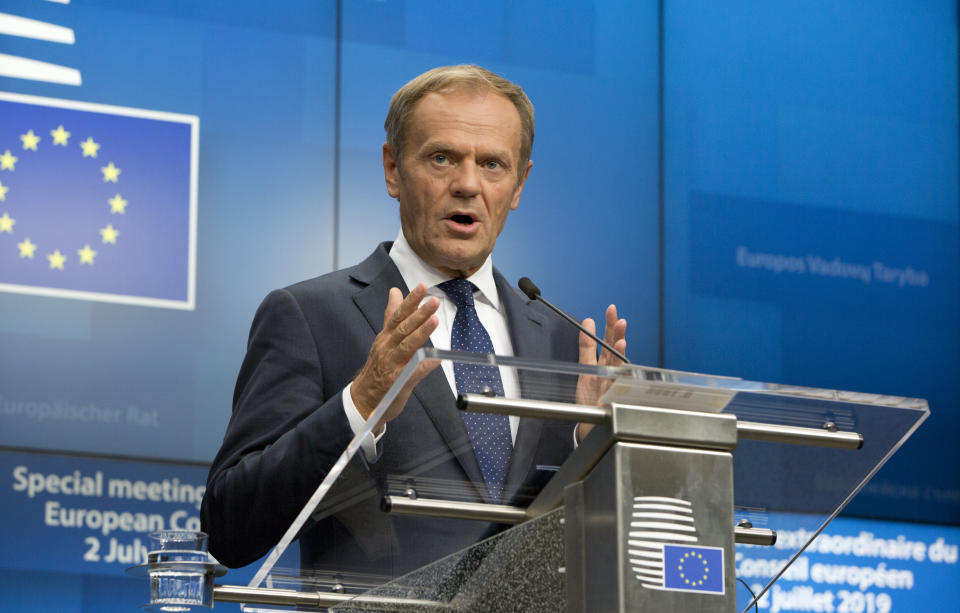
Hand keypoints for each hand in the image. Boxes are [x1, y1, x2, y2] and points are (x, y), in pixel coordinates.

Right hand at [351, 283, 440, 429]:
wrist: (363, 398)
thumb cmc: (378, 366)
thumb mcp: (383, 338)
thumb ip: (391, 315)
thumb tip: (395, 291)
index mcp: (385, 337)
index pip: (398, 315)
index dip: (410, 301)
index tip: (422, 287)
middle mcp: (387, 348)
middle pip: (403, 328)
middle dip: (419, 314)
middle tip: (433, 301)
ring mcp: (392, 365)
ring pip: (407, 347)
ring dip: (421, 333)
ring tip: (434, 320)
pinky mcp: (398, 382)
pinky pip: (412, 373)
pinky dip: (424, 366)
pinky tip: (436, 359)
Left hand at [575, 304, 626, 441]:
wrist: (591, 424)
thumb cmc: (591, 396)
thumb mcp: (585, 367)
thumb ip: (587, 346)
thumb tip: (588, 321)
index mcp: (606, 363)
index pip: (610, 340)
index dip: (610, 325)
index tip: (611, 309)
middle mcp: (612, 373)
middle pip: (615, 351)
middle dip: (618, 336)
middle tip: (620, 320)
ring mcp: (612, 387)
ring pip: (617, 369)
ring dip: (620, 356)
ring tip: (621, 343)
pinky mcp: (610, 402)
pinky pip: (613, 392)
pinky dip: (615, 384)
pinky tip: (618, 374)